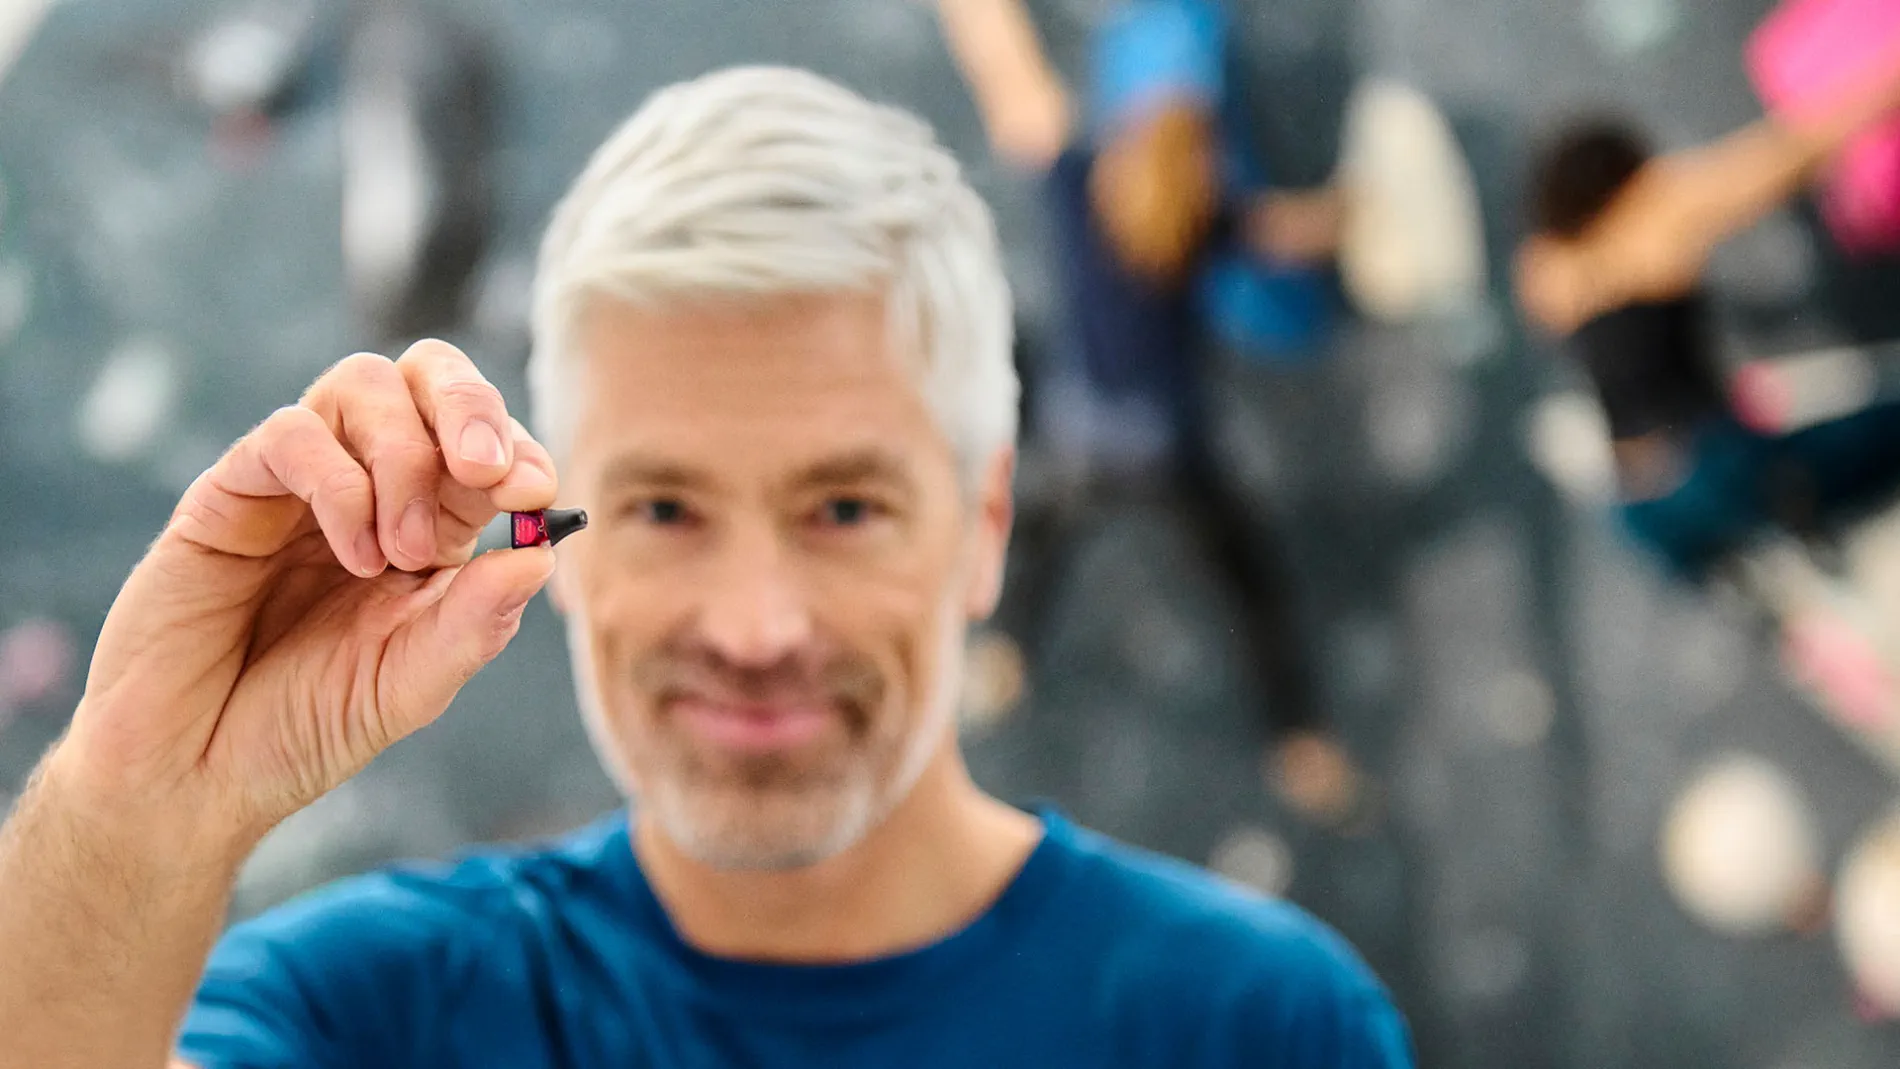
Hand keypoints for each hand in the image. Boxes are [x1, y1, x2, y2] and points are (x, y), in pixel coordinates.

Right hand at [53, 340, 558, 854]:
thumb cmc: (302, 730)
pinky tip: (354, 554)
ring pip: (362, 384)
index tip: (534, 491)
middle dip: (470, 406)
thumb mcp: (410, 685)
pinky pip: (292, 434)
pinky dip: (340, 482)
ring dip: (404, 454)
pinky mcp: (230, 493)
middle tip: (484, 473)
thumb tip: (541, 553)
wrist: (191, 773)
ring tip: (401, 551)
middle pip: (426, 376)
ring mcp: (298, 485)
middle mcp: (368, 490)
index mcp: (428, 529)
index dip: (517, 449)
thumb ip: (476, 623)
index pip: (485, 444)